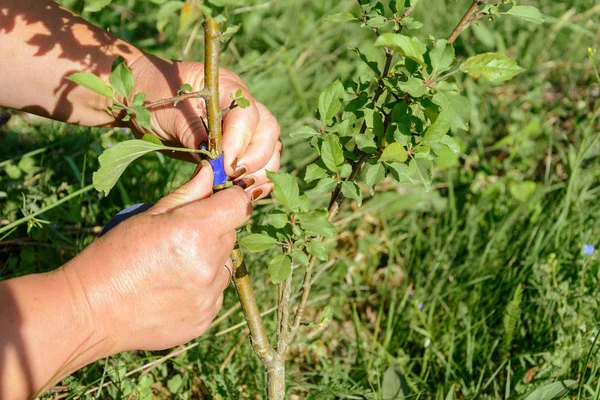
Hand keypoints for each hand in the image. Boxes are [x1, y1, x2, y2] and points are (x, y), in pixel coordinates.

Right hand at [62, 164, 251, 351]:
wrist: (91, 311)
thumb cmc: (114, 256)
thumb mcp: (149, 215)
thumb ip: (188, 194)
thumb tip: (211, 172)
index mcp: (197, 231)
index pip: (240, 205)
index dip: (230, 200)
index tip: (218, 202)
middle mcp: (210, 264)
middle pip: (231, 236)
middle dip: (214, 231)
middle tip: (180, 239)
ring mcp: (209, 296)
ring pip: (225, 266)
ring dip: (210, 261)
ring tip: (173, 268)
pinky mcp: (205, 319)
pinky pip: (215, 293)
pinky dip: (202, 288)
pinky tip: (172, 289)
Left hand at [126, 54, 281, 199]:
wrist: (142, 96)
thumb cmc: (151, 96)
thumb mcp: (167, 113)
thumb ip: (192, 132)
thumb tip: (215, 161)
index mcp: (226, 87)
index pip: (247, 114)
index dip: (240, 142)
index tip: (225, 166)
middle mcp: (241, 105)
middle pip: (268, 131)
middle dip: (256, 159)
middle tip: (233, 178)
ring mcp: (244, 125)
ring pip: (270, 148)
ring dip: (260, 171)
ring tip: (240, 189)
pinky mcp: (240, 145)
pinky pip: (260, 161)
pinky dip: (256, 178)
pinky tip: (244, 192)